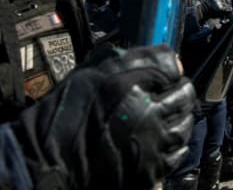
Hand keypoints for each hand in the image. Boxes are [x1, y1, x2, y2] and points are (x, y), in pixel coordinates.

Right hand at [12, 45, 195, 188]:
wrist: (48, 160)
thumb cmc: (65, 114)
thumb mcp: (93, 71)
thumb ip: (133, 61)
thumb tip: (170, 61)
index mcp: (131, 87)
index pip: (172, 70)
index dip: (171, 72)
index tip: (168, 75)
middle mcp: (147, 116)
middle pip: (184, 98)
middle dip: (180, 93)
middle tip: (172, 93)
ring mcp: (151, 146)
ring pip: (183, 126)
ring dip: (180, 118)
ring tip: (168, 117)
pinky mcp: (149, 171)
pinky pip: (176, 155)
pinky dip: (175, 146)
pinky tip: (162, 140)